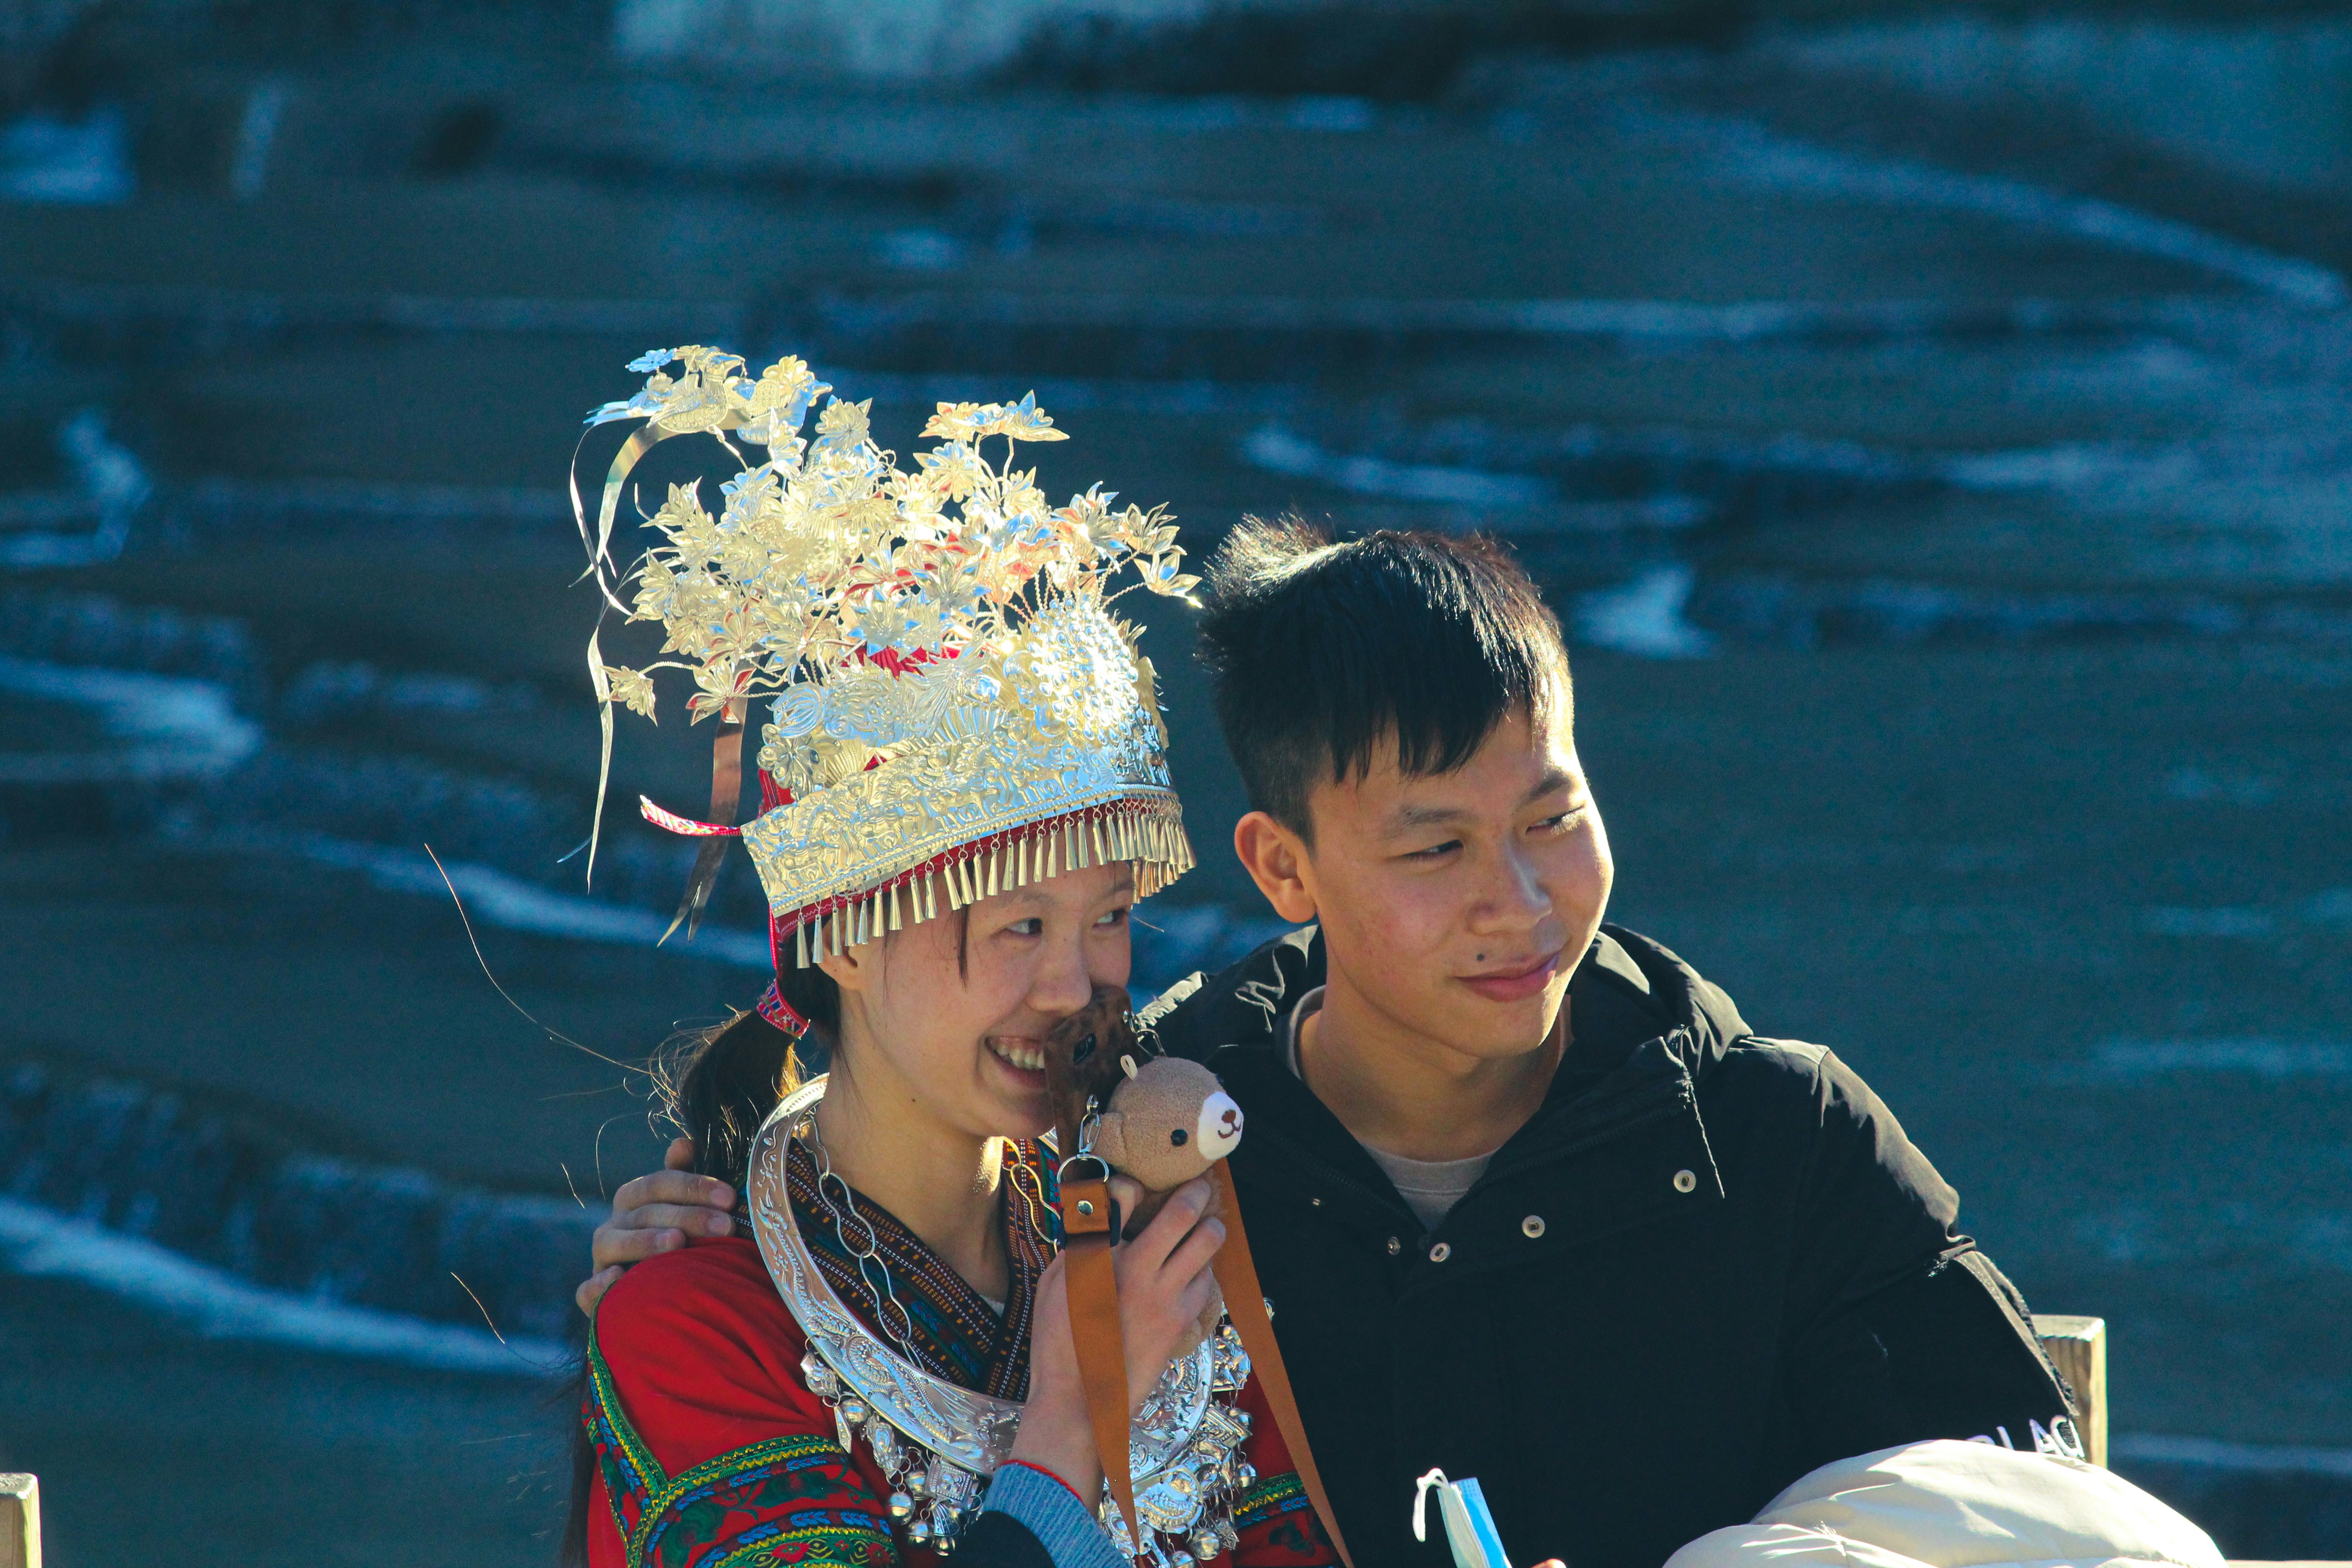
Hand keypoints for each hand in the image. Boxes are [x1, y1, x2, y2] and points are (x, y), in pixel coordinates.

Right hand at [574, 1136, 736, 1315]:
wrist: (653, 1289)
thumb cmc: (674, 1236)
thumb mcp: (679, 1205)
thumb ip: (680, 1175)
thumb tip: (685, 1141)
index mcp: (634, 1197)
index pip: (660, 1183)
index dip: (694, 1186)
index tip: (730, 1198)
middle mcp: (614, 1223)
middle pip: (647, 1213)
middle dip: (688, 1217)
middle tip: (725, 1226)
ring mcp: (601, 1258)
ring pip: (614, 1243)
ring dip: (645, 1241)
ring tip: (677, 1243)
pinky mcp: (593, 1293)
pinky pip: (587, 1290)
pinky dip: (599, 1285)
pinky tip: (618, 1278)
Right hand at [1010, 1177, 1224, 1500]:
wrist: (1081, 1401)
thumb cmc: (1059, 1343)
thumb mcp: (1053, 1285)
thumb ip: (1080, 1246)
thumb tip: (1100, 1218)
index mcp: (1101, 1257)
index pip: (1125, 1195)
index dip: (1133, 1184)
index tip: (1137, 1186)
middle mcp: (1140, 1272)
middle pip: (1186, 1213)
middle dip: (1197, 1192)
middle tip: (1199, 1187)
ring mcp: (1167, 1300)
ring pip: (1208, 1246)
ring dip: (1208, 1232)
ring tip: (1204, 1229)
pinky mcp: (1182, 1325)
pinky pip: (1208, 1285)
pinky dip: (1204, 1273)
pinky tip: (1192, 1275)